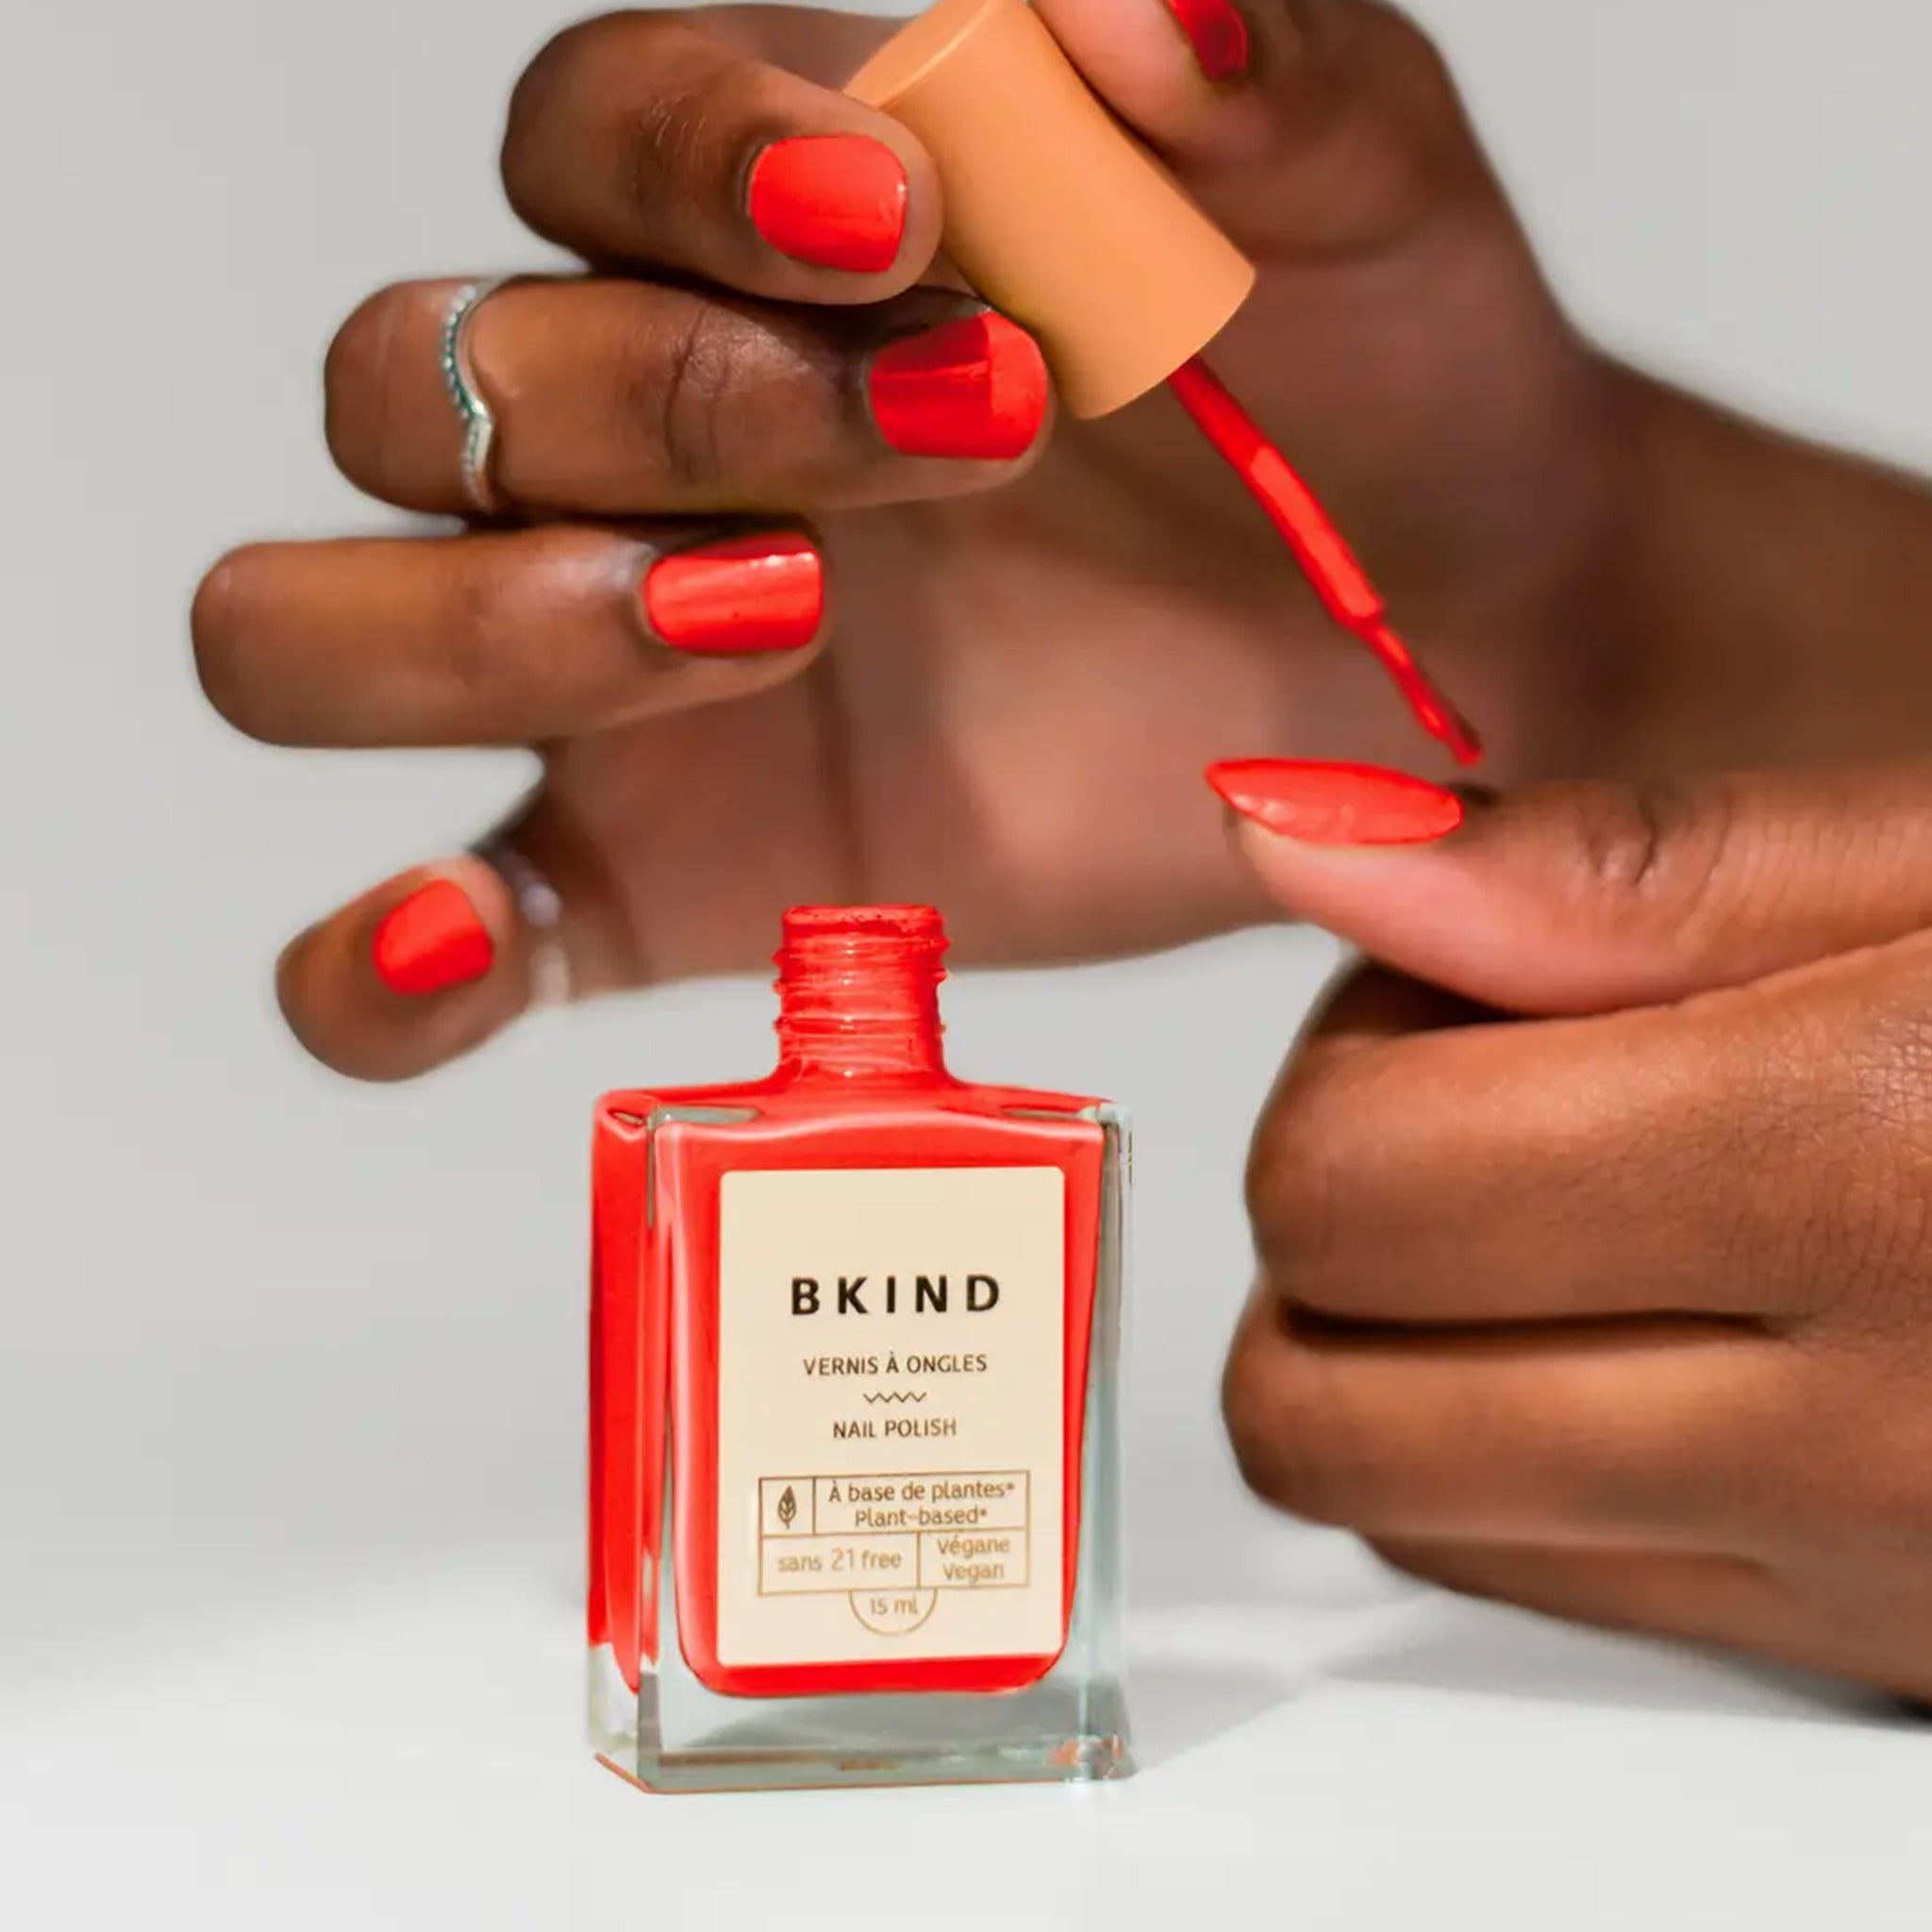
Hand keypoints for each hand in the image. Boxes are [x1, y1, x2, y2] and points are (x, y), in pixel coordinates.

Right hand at [192, 0, 1627, 1078]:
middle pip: (409, 382)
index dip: (686, 166)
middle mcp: (644, 447)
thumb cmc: (1378, 400)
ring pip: (327, 630)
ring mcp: (626, 680)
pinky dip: (383, 963)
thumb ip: (1263, 76)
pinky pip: (429, 936)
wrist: (1433, 648)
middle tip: (945, 451)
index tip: (895, 227)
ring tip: (778, 624)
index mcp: (769, 237)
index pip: (581, 134)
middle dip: (639, 407)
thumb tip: (1127, 3)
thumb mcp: (1360, 202)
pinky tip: (463, 947)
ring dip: (497, 627)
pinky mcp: (670, 880)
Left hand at [1217, 756, 1931, 1700]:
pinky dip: (1513, 1442)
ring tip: (1574, 1191)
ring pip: (1401, 1503)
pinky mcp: (1893, 1653)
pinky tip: (1654, 1307)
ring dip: (1405, 1335)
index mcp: (1885, 1174)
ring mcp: (1881, 1581)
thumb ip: (1614, 868)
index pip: (1347, 1182)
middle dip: (1344, 1212)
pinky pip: (1545, 1579)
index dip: (1352, 1046)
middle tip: (1490, 1084)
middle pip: (1315, 1392)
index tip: (1458, 972)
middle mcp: (1881, 1440)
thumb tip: (1296, 831)